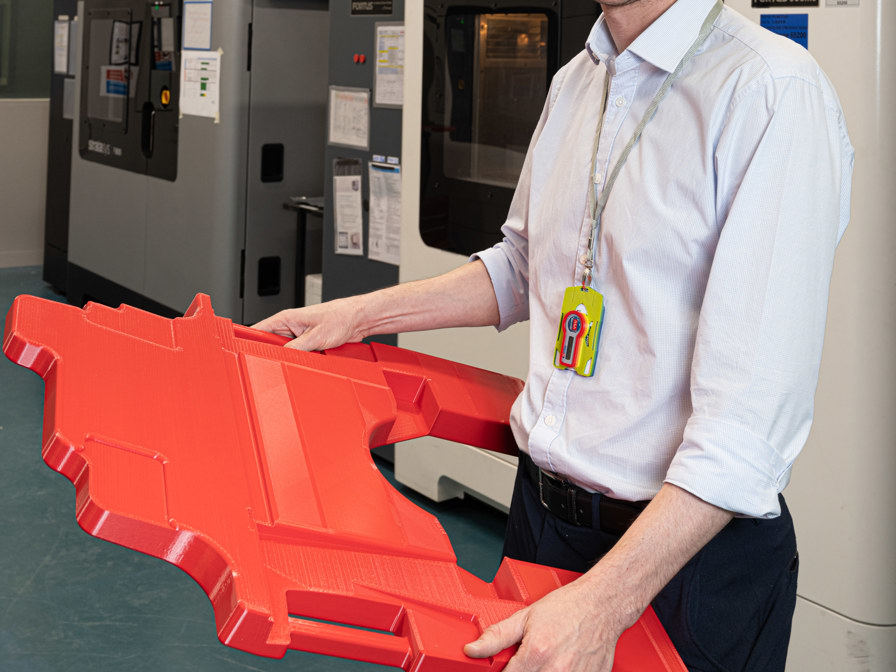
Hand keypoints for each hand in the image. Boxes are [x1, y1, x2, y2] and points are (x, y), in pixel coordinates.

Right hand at [251, 298, 361, 350]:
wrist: (359, 319)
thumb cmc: (341, 317)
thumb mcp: (316, 336)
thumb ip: (296, 348)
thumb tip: (282, 357)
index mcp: (287, 318)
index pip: (259, 329)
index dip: (250, 340)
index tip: (246, 351)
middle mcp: (291, 325)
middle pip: (271, 343)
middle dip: (273, 354)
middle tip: (277, 363)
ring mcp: (299, 334)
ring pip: (285, 350)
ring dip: (290, 357)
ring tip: (298, 360)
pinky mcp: (309, 342)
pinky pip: (298, 353)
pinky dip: (301, 358)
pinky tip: (307, 360)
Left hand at [463, 578, 627, 671]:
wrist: (602, 605)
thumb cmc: (567, 607)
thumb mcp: (525, 616)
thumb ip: (496, 636)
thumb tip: (471, 650)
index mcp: (536, 654)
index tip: (505, 670)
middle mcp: (556, 671)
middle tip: (527, 663)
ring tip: (544, 663)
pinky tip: (559, 666)